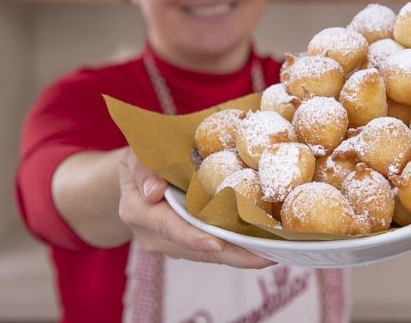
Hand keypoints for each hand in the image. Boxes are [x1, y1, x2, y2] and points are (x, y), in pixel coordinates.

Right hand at [118, 148, 273, 268]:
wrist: (137, 178)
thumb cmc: (142, 159)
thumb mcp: (137, 156)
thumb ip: (144, 170)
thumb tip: (154, 191)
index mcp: (138, 212)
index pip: (167, 227)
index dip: (193, 237)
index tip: (218, 245)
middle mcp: (154, 236)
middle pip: (196, 249)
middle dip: (232, 254)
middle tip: (266, 255)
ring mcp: (170, 244)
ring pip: (209, 254)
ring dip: (240, 255)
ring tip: (273, 251)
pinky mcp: (187, 244)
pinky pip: (214, 249)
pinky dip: (237, 248)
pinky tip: (264, 246)